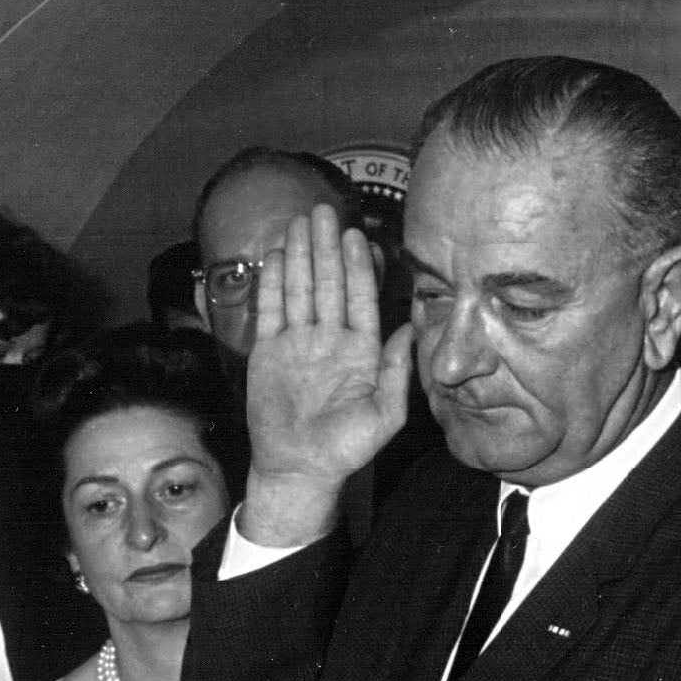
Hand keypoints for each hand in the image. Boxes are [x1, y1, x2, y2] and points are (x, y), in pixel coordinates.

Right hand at [238, 204, 412, 548]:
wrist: (298, 469)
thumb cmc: (345, 449)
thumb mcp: (384, 415)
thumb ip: (398, 371)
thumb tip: (412, 327)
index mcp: (360, 350)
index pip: (359, 298)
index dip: (358, 266)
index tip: (356, 234)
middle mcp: (330, 339)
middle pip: (328, 284)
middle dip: (326, 247)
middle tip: (324, 211)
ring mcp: (298, 343)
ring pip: (300, 289)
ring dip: (301, 255)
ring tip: (300, 222)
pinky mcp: (268, 351)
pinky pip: (272, 309)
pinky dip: (274, 282)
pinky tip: (278, 255)